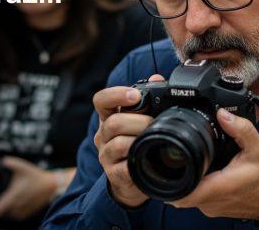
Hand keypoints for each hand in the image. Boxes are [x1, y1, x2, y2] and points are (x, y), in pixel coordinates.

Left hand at [0, 156, 57, 220]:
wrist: (50, 186)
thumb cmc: (36, 177)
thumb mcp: (22, 166)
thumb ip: (9, 162)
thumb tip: (0, 160)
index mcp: (12, 198)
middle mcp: (15, 208)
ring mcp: (20, 213)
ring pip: (5, 214)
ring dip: (3, 208)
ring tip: (7, 196)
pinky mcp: (25, 215)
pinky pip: (13, 215)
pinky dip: (11, 210)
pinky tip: (14, 200)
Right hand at [93, 74, 163, 207]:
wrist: (133, 180)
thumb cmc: (139, 144)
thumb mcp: (143, 120)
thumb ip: (150, 99)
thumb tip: (157, 78)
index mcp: (109, 117)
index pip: (101, 100)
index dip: (115, 95)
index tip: (135, 95)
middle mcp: (103, 135)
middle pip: (113, 123)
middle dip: (138, 121)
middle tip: (154, 124)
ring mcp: (106, 155)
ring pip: (118, 143)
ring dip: (139, 140)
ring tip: (154, 141)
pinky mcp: (114, 174)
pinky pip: (124, 167)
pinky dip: (138, 162)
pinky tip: (149, 160)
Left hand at [169, 108, 258, 220]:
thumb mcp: (258, 148)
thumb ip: (241, 129)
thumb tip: (223, 114)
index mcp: (219, 188)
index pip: (181, 192)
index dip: (168, 179)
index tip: (165, 162)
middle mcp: (211, 202)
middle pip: (179, 192)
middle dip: (172, 174)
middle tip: (173, 154)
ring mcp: (211, 207)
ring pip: (186, 195)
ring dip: (184, 179)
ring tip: (186, 160)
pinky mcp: (214, 208)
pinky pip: (196, 197)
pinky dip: (194, 184)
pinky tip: (200, 170)